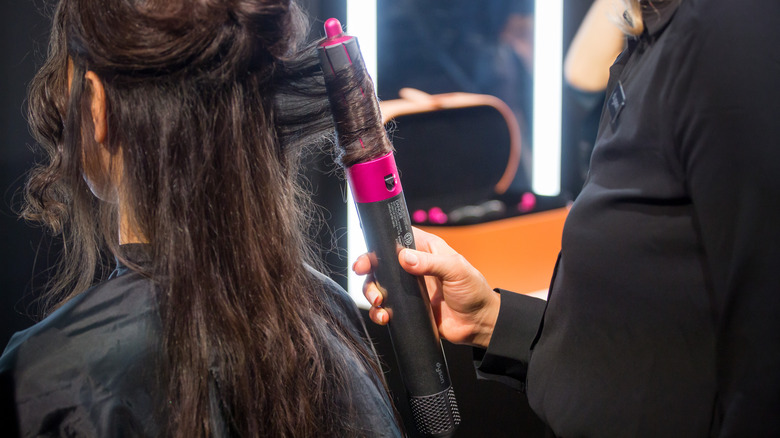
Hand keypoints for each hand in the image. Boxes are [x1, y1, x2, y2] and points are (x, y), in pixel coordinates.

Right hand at [353, 228, 499, 347]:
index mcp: (426, 250)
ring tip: (378, 302)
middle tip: (363, 275)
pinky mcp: (406, 308)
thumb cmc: (474, 291)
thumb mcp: (456, 270)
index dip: (379, 243)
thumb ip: (431, 263)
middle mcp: (413, 266)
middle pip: (381, 263)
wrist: (479, 325)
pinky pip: (385, 307)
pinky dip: (379, 312)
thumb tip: (404, 257)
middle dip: (368, 270)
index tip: (368, 254)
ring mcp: (408, 288)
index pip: (397, 238)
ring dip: (371, 292)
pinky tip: (384, 317)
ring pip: (379, 285)